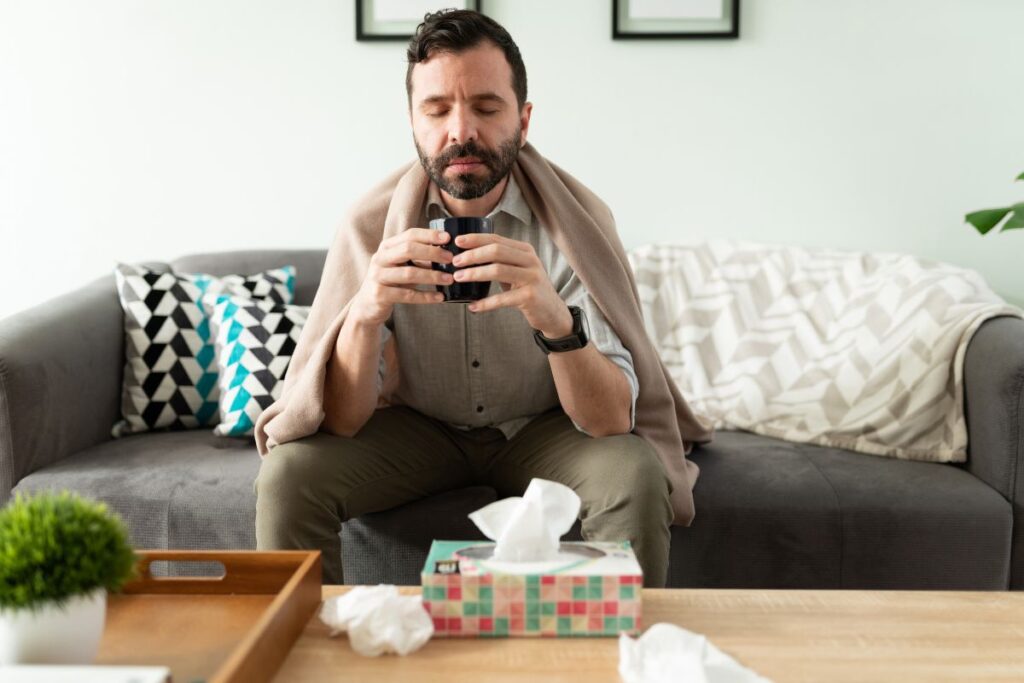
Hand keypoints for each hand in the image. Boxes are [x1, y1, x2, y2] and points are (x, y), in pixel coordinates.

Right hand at [348, 228, 453, 326]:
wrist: (367, 305)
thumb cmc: (390, 282)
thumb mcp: (401, 266)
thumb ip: (418, 258)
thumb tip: (446, 253)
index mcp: (387, 247)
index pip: (409, 235)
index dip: (429, 235)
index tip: (448, 238)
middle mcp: (380, 259)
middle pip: (408, 250)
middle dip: (432, 253)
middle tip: (451, 259)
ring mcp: (377, 276)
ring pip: (409, 273)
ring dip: (432, 276)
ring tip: (449, 279)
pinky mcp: (379, 295)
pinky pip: (407, 295)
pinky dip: (426, 296)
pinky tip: (440, 297)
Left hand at [450, 233, 572, 337]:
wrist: (552, 312)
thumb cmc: (528, 289)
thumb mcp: (517, 270)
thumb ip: (500, 261)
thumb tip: (466, 256)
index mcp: (525, 250)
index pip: (497, 239)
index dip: (475, 239)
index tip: (457, 242)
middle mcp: (530, 260)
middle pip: (496, 251)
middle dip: (472, 255)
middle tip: (455, 262)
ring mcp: (532, 278)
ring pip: (498, 270)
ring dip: (475, 274)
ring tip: (458, 278)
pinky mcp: (530, 296)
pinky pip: (502, 298)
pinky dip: (485, 303)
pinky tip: (473, 306)